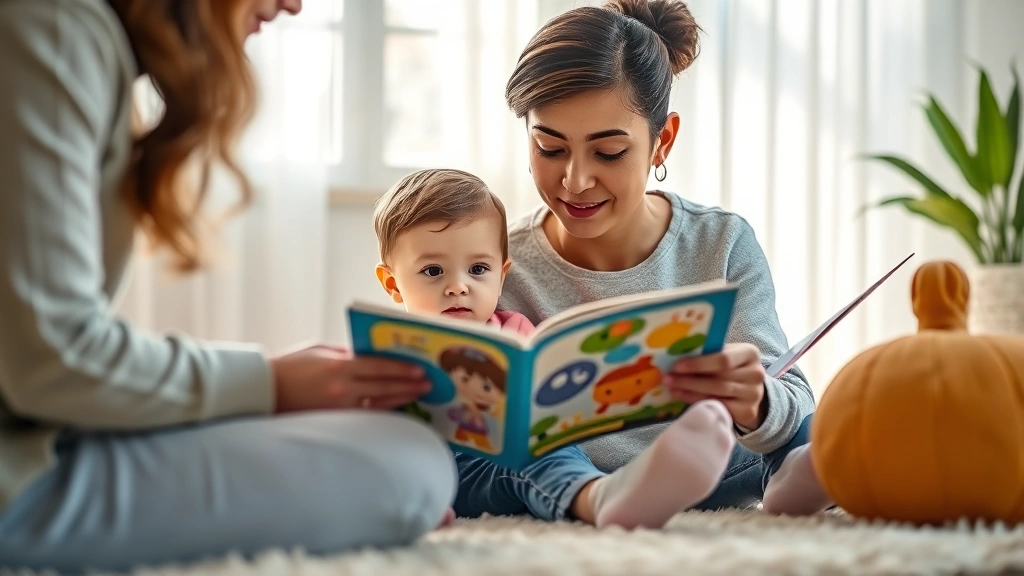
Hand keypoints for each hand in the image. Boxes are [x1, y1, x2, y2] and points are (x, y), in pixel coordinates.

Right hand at [270, 345, 430, 412]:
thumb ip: (345, 354)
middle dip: (408, 385)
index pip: (379, 367)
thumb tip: (370, 356)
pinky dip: (381, 412)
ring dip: (400, 400)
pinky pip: (364, 417)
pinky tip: (394, 409)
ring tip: (416, 396)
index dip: (402, 369)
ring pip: (378, 405)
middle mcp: (342, 388)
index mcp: (339, 366)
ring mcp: (338, 408)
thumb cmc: (289, 367)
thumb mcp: (318, 351)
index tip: (419, 370)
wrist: (261, 391)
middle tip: (427, 384)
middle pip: (384, 387)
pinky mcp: (333, 422)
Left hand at [664, 343, 766, 430]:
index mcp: (749, 353)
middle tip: (668, 378)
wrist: (750, 392)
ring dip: (690, 391)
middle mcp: (756, 373)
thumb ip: (709, 353)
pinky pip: (719, 406)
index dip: (698, 363)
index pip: (723, 358)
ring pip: (716, 393)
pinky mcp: (748, 412)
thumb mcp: (726, 355)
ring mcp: (753, 394)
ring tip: (672, 388)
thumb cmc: (731, 369)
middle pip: (718, 377)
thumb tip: (675, 355)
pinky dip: (698, 402)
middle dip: (689, 378)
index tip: (676, 366)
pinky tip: (683, 398)